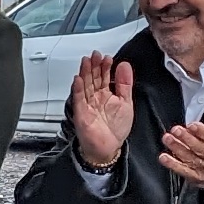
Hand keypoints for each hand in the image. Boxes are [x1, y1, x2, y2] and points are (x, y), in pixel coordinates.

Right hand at [69, 52, 134, 168]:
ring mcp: (87, 105)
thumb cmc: (115, 130)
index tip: (107, 57)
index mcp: (106, 95)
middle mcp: (95, 98)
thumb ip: (125, 84)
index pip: (104, 77)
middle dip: (94, 66)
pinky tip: (78, 80)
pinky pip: (78, 99)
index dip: (105, 67)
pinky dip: (77, 89)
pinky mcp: (81, 113)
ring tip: (86, 61)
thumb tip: (124, 66)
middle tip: (95, 55)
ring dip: (85, 73)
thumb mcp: (126, 102)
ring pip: (85, 85)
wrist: (108, 149)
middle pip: (93, 78)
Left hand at [155, 98, 203, 196]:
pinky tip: (164, 158)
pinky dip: (173, 165)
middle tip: (175, 130)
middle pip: (199, 148)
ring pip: (190, 158)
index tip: (192, 125)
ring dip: (177, 148)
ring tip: (168, 139)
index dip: (202, 132)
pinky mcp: (195, 176)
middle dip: (186, 138)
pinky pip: (183, 171)